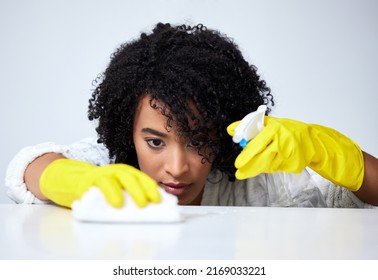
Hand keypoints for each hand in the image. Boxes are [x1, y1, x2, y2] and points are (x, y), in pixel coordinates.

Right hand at [40, 159, 160, 207]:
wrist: (76, 181)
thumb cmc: (102, 190)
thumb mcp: (119, 192)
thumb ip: (130, 197)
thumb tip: (149, 211)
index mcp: (128, 174)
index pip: (143, 179)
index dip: (152, 188)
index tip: (160, 200)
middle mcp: (117, 172)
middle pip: (132, 177)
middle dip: (141, 189)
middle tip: (149, 202)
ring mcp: (103, 174)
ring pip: (115, 179)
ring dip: (121, 191)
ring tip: (124, 204)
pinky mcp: (90, 180)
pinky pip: (99, 184)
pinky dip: (106, 192)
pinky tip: (112, 201)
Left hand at [227, 116, 363, 190]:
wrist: (313, 140)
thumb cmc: (288, 130)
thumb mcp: (269, 123)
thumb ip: (249, 126)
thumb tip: (230, 130)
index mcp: (276, 129)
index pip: (258, 144)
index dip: (247, 155)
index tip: (237, 163)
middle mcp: (283, 142)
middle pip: (263, 158)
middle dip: (249, 168)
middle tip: (239, 173)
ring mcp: (290, 155)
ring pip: (268, 166)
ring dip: (257, 168)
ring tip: (248, 170)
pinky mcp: (294, 166)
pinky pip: (276, 169)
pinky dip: (269, 167)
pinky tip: (269, 163)